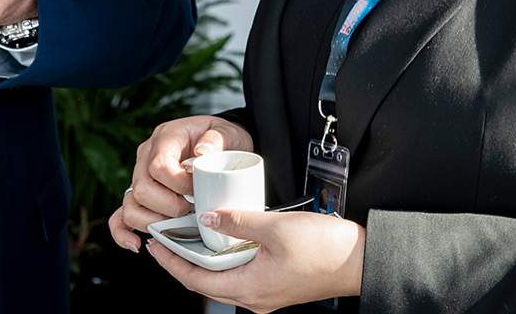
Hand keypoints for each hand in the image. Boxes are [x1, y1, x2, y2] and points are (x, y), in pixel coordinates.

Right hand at [107, 115, 254, 249]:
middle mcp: (146, 156)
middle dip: (170, 207)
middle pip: (142, 189)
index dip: (179, 185)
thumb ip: (217, 139)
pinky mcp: (140, 196)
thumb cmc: (223, 141)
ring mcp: (140, 176)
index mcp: (166, 138)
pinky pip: (120, 216)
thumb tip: (201, 152)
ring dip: (154, 221)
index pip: (158, 166)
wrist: (220, 146)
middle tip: (192, 208)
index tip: (198, 191)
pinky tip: (135, 245)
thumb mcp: (228, 133)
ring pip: (131, 205)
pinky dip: (123, 232)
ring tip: (177, 223)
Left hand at [145, 208, 364, 312]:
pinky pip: (240, 275)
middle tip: (166, 236)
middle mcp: (254, 297)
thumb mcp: (277, 228)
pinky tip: (223, 239)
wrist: (360, 262)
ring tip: (188, 235)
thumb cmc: (324, 248)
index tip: (154, 244)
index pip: (196, 281)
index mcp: (249, 288)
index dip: (172, 262)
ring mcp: (265, 294)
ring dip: (204, 259)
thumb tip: (206, 218)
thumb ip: (238, 221)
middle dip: (182, 260)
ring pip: (223, 279)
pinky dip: (225, 259)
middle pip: (205, 282)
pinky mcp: (275, 285)